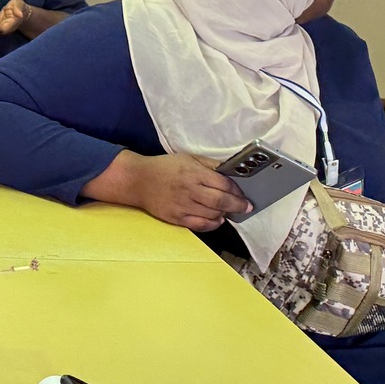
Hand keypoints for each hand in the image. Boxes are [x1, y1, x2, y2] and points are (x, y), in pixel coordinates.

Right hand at [105, 151, 251, 231]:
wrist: (138, 180)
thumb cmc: (164, 167)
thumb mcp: (188, 158)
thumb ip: (209, 164)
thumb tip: (230, 170)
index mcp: (194, 173)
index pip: (223, 184)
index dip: (237, 191)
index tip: (245, 194)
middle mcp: (190, 190)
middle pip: (221, 201)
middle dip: (238, 205)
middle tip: (246, 207)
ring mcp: (183, 206)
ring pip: (212, 214)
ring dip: (225, 213)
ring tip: (229, 211)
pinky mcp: (176, 218)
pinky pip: (200, 225)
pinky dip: (212, 224)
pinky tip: (217, 219)